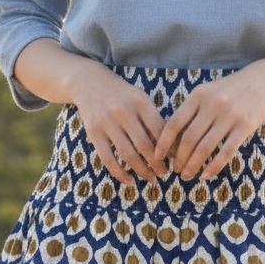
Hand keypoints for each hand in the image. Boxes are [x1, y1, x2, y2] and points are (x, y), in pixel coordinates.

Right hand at [70, 65, 167, 185]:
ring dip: (143, 171)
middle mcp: (123, 111)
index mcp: (140, 101)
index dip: (170, 148)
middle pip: (146, 146)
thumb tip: (173, 148)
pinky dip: (121, 174)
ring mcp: (107, 122)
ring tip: (152, 178)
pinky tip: (130, 181)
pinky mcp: (93, 132)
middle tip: (165, 173)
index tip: (175, 160)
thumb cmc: (121, 95)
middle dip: (158, 164)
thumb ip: (153, 119)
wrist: (88, 82)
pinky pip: (109, 159)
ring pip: (129, 155)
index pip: (160, 130)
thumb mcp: (139, 99)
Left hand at [154, 62, 264, 180]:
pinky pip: (226, 151)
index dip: (163, 142)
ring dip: (193, 165)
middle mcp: (212, 104)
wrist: (263, 80)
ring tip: (187, 175)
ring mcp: (229, 116)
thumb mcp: (207, 91)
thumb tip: (170, 136)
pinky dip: (214, 167)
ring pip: (205, 147)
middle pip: (189, 139)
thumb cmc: (230, 89)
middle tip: (175, 170)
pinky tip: (206, 176)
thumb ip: (191, 110)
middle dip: (179, 158)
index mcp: (198, 95)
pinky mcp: (245, 126)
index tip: (157, 156)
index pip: (175, 123)